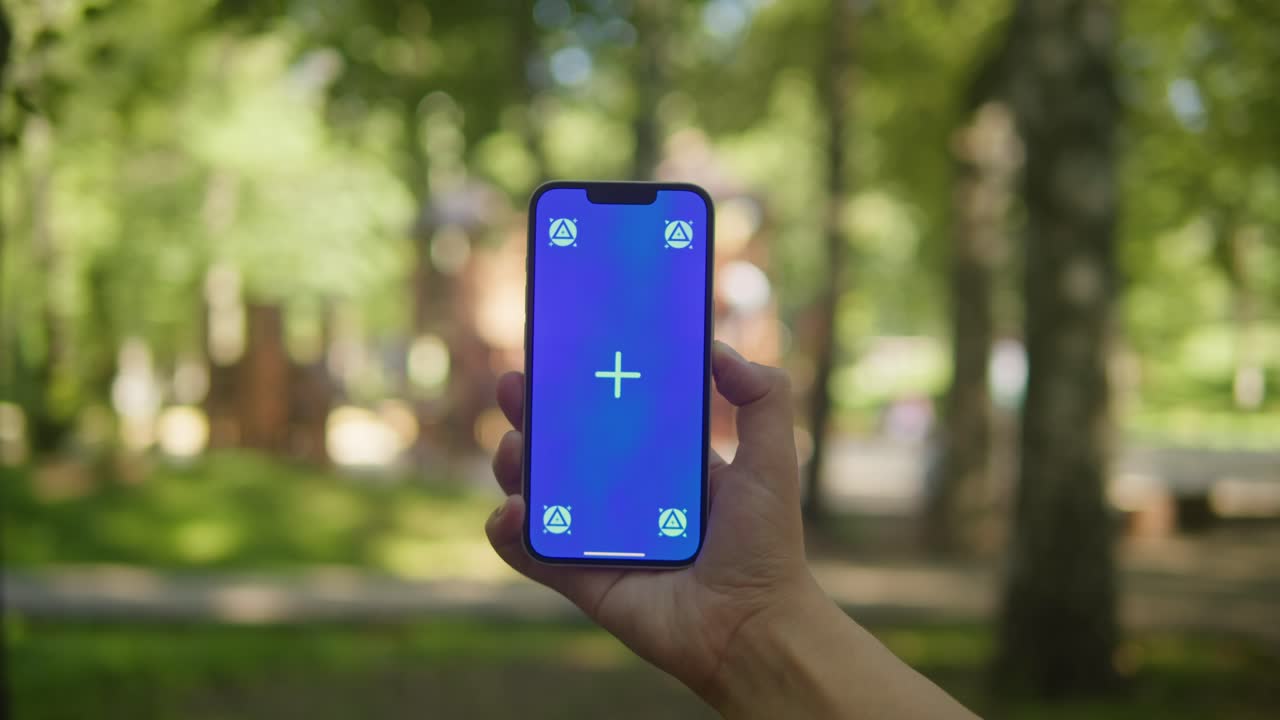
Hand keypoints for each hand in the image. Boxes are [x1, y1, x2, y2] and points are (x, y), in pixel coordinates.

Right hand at [485, 340, 820, 698]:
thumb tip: (718, 348)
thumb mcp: (772, 459)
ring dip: (513, 465)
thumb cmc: (767, 546)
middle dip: (533, 414)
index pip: (612, 415)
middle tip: (514, 387)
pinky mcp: (579, 580)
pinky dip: (509, 531)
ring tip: (513, 446)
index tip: (560, 354)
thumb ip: (762, 397)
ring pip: (536, 493)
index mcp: (663, 466)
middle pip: (563, 448)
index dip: (583, 386)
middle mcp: (624, 499)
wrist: (752, 627)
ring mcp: (597, 539)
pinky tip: (514, 510)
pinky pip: (530, 553)